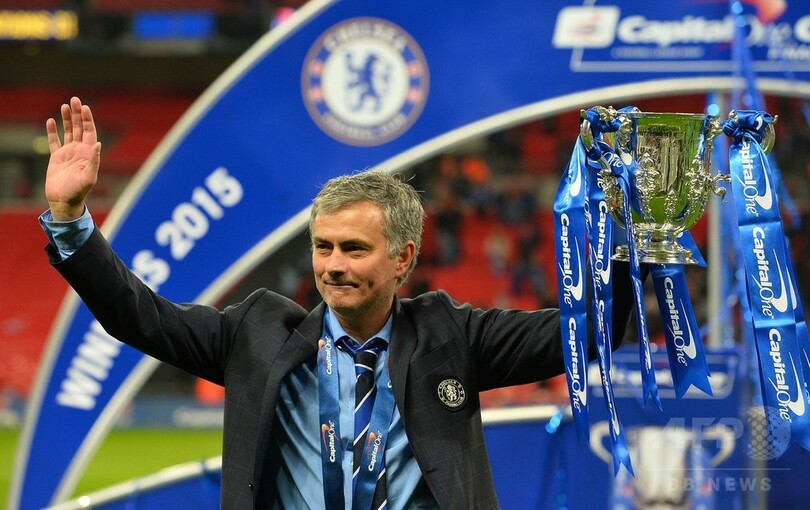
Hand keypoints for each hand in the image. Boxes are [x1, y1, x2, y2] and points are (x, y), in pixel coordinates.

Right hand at [45, 96, 100, 220]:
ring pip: (68, 131)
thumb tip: (98, 144)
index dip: (88, 119)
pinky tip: (50, 121)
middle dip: (78, 114)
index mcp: (88, 153)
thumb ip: (94, 160)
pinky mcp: (56, 158)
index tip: (84, 107)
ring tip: (65, 105)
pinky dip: (52, 131)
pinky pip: (54, 141)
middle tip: (74, 99)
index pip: (90, 132)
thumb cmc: (78, 192)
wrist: (64, 202)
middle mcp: (80, 151)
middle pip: (80, 128)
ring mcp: (68, 153)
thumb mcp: (89, 177)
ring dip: (67, 119)